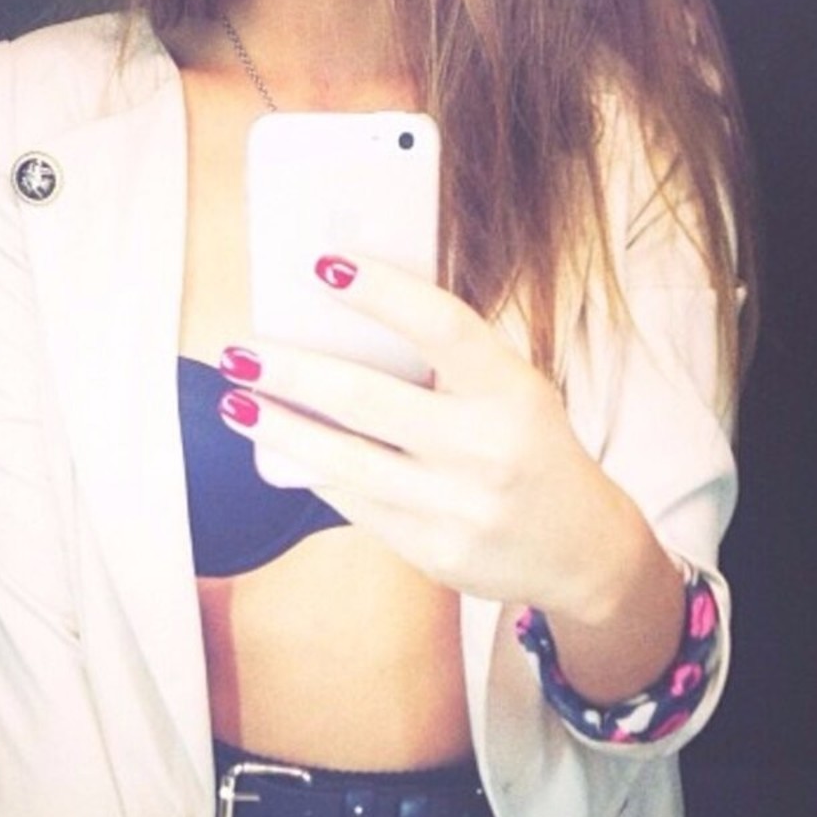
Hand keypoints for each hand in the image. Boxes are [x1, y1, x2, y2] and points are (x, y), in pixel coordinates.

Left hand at [219, 253, 638, 619]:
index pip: (444, 328)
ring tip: (237, 401)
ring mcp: (458, 506)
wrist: (579, 550)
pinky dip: (312, 470)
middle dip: (291, 372)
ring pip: (345, 461)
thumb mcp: (513, 393)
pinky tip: (281, 448)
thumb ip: (446, 367)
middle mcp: (488, 448)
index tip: (322, 265)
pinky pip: (354, 502)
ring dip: (280, 427)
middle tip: (240, 350)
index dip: (382, 293)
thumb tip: (338, 329)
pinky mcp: (433, 550)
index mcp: (513, 391)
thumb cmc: (530, 449)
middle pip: (367, 400)